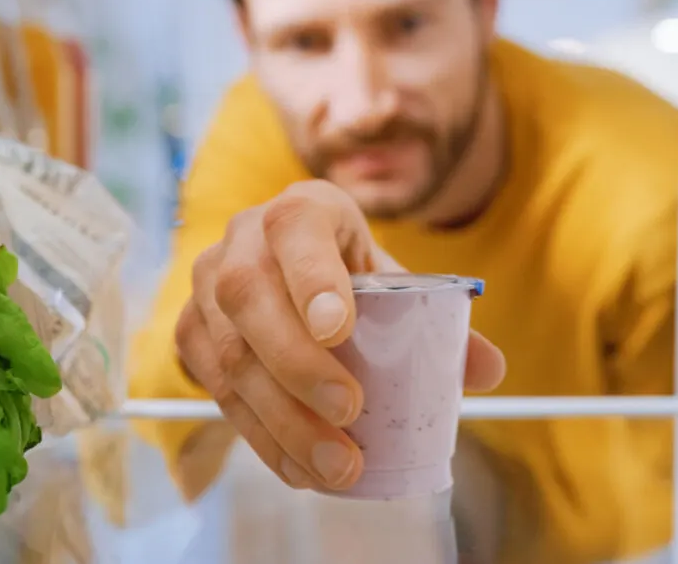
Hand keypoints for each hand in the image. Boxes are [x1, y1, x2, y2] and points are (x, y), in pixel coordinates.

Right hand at [175, 180, 505, 490]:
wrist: (287, 272)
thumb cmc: (350, 277)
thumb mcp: (395, 283)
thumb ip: (443, 322)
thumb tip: (488, 370)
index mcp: (301, 210)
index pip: (295, 227)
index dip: (311, 277)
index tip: (340, 331)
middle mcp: (242, 239)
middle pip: (248, 295)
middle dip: (297, 363)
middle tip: (349, 413)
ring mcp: (205, 286)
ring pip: (228, 351)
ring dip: (282, 417)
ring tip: (336, 464)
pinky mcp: (190, 332)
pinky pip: (216, 389)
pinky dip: (260, 436)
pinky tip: (300, 468)